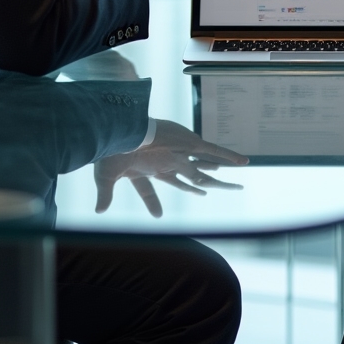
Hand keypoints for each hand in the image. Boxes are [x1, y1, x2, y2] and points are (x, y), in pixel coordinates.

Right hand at [93, 120, 247, 217]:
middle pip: (191, 177)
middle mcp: (168, 161)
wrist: (120, 131)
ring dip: (220, 174)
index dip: (162, 199)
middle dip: (203, 185)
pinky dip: (229, 156)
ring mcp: (180, 152)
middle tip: (213, 191)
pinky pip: (214, 150)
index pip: (160, 186)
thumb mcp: (107, 177)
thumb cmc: (111, 152)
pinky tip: (244, 162)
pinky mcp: (189, 143)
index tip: (163, 212)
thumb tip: (99, 212)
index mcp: (150, 168)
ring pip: (206, 166)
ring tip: (236, 182)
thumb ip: (106, 195)